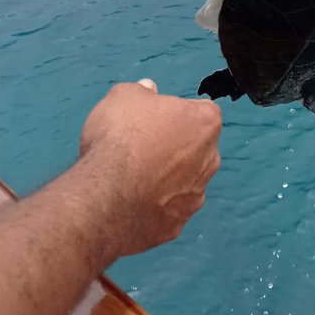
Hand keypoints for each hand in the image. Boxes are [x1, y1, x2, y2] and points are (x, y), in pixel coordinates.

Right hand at [79, 80, 221, 258]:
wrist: (104, 195)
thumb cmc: (119, 138)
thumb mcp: (124, 96)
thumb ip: (141, 91)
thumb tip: (148, 89)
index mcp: (205, 122)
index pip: (200, 111)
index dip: (176, 113)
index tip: (154, 119)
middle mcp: (210, 160)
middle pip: (196, 148)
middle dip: (174, 146)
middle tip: (141, 146)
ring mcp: (195, 196)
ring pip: (184, 181)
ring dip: (165, 178)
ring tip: (131, 177)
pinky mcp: (176, 225)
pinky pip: (167, 211)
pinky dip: (153, 207)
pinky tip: (129, 202)